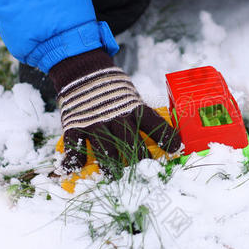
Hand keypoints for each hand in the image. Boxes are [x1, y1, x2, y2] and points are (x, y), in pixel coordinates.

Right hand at [49, 49, 180, 176]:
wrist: (84, 71)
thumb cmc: (114, 92)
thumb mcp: (132, 99)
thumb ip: (142, 117)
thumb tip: (164, 136)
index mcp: (134, 108)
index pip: (154, 124)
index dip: (165, 137)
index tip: (174, 149)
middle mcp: (117, 116)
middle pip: (131, 143)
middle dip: (139, 160)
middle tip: (144, 173)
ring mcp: (95, 121)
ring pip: (106, 149)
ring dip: (111, 166)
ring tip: (114, 177)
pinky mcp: (75, 125)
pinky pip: (75, 146)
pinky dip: (74, 159)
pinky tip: (76, 168)